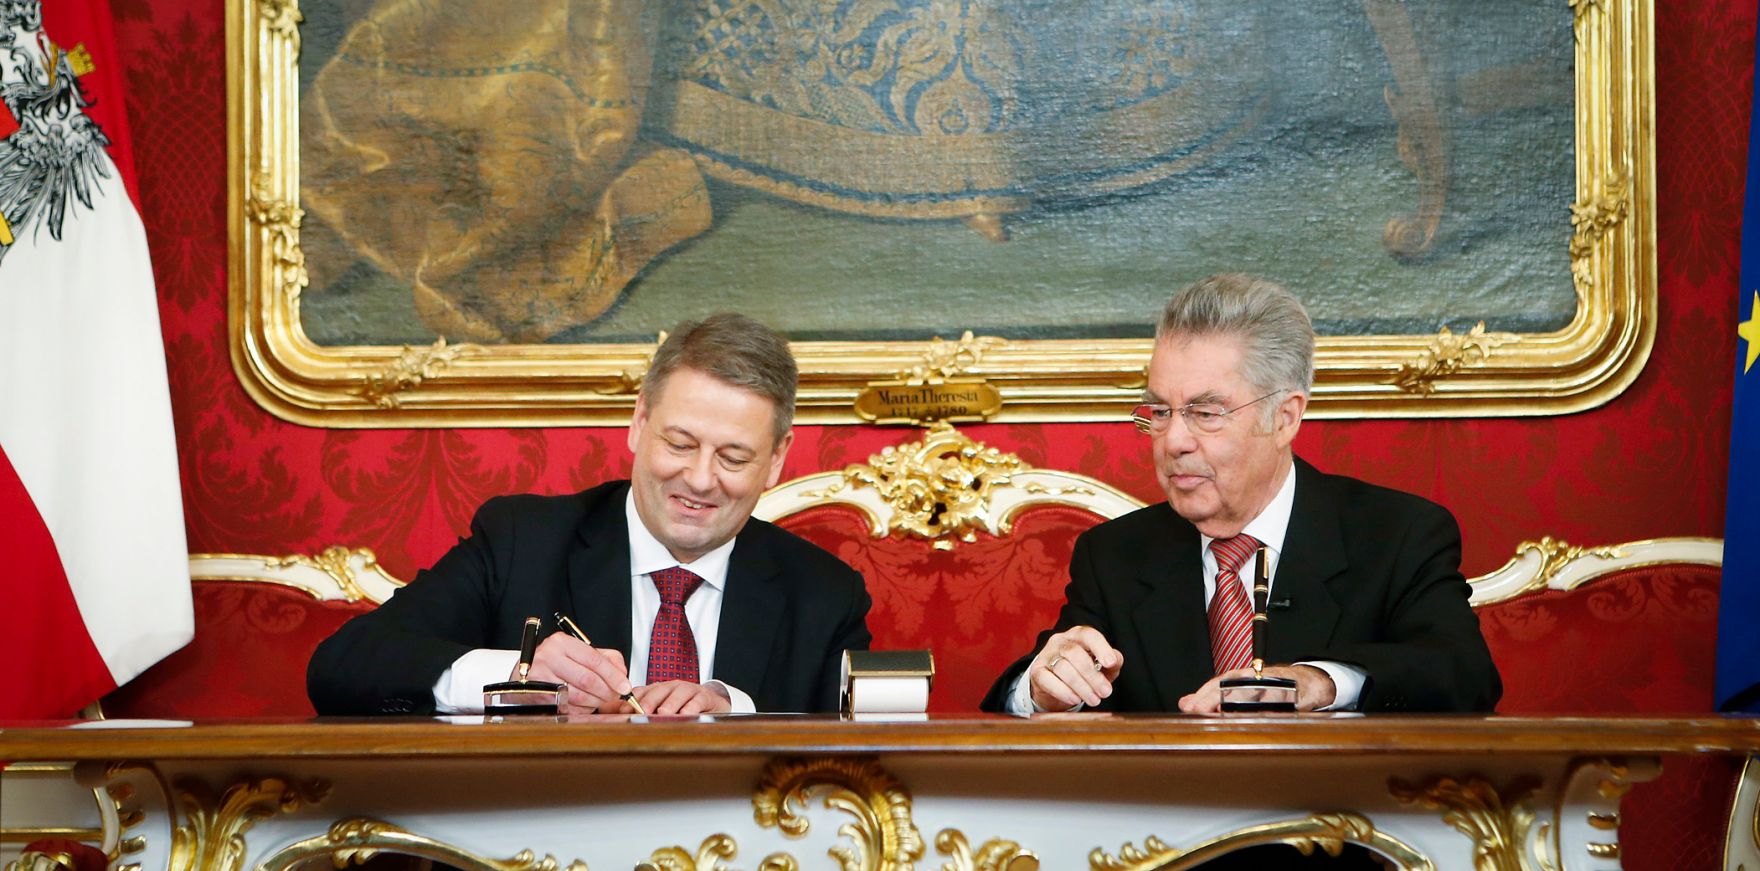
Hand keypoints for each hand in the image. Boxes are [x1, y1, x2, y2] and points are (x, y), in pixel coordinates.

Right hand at [529, 634, 632, 713]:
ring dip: (596, 702)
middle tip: (616, 696)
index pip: (594, 660)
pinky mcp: (537, 696)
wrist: (525, 675)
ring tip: (603, 700)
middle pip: (587, 679)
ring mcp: (540, 678)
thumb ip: (605, 658)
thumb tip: (622, 673)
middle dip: (607, 691)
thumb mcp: (579, 652)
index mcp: (561, 643)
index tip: (625, 686)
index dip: (613, 675)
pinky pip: (568, 707)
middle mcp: (548, 657)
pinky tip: (587, 705)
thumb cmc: (556, 663)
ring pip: (578, 696)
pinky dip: (583, 709)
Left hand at [629, 681, 731, 714]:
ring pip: (678, 694)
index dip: (633, 700)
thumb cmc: (682, 707)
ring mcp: (689, 690)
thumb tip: (612, 713)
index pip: (643, 691)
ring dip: (670, 703)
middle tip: (642, 711)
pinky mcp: (704, 697)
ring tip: (663, 713)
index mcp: (659, 690)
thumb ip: (639, 710)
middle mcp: (672, 687)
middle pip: (659, 691)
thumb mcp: (661, 709)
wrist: (710, 703)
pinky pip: (697, 700)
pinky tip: (686, 715)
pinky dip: (691, 707)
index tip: (624, 710)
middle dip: (649, 700)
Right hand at [1028, 625, 1123, 710]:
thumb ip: (1111, 663)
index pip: (1088, 635)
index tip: (1110, 663)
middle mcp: (1060, 641)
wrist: (1055, 686)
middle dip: (1092, 675)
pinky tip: (1075, 699)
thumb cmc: (1082, 672)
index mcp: (1078, 635)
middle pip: (1074, 653)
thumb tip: (1115, 660)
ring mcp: (1046, 655)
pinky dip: (1063, 691)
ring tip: (1094, 700)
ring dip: (1081, 687)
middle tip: (1105, 692)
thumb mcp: (1101, 666)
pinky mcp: (1037, 671)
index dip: (1100, 647)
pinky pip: (1048, 680)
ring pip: (1063, 668)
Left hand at [1177, 664, 1335, 713]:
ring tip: (1224, 716)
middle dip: (1215, 699)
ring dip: (1239, 705)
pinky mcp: (1292, 694)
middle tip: (1200, 711)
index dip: (1203, 696)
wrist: (1304, 683)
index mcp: (1239, 677)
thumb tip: (1185, 704)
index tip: (1190, 707)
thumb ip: (1211, 697)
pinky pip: (1280, 702)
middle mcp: (1254, 677)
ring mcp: (1273, 685)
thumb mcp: (1237, 690)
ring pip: (1254, 694)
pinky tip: (1259, 717)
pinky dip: (1270, 709)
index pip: (1218, 684)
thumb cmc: (1267, 688)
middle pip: (1232, 688)